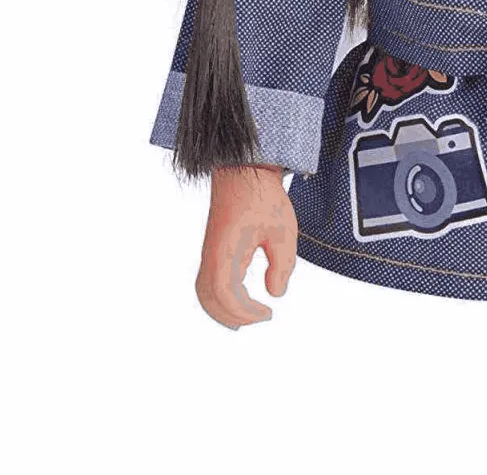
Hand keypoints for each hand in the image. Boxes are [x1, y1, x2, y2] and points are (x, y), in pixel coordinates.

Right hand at [195, 164, 296, 327]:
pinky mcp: (214, 247)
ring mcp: (210, 251)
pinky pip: (208, 280)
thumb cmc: (263, 197)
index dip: (245, 311)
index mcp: (225, 251)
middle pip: (209, 298)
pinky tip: (239, 299)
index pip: (225, 294)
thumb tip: (276, 293)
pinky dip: (219, 297)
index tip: (269, 312)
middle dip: (232, 315)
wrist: (245, 169)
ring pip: (204, 291)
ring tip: (247, 317)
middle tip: (261, 318)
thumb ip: (282, 265)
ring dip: (222, 309)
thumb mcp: (282, 231)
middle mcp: (211, 254)